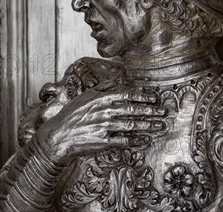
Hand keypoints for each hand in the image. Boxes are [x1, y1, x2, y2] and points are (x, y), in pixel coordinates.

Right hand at [35, 88, 166, 163]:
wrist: (58, 136)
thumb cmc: (70, 115)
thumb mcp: (84, 97)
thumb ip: (101, 88)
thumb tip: (116, 80)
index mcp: (100, 99)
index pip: (126, 94)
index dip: (142, 96)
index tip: (155, 97)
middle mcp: (104, 111)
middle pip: (132, 110)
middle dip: (151, 110)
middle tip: (164, 112)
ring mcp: (104, 127)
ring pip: (131, 125)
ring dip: (148, 125)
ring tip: (160, 125)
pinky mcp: (103, 141)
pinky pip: (123, 140)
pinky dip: (136, 140)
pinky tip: (145, 139)